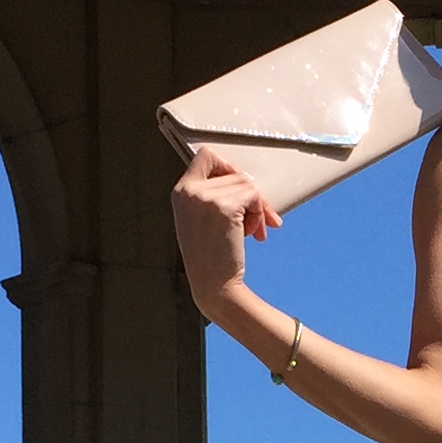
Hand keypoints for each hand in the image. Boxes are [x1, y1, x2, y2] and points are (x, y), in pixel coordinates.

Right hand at [170, 147, 281, 313]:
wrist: (214, 286)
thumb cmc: (211, 259)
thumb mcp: (200, 220)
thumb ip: (213, 196)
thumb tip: (246, 183)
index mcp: (181, 191)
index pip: (206, 156)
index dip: (228, 167)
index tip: (239, 188)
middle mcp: (189, 190)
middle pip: (234, 173)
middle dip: (251, 196)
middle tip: (257, 220)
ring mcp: (206, 198)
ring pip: (247, 185)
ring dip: (257, 208)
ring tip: (253, 231)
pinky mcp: (224, 208)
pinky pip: (254, 197)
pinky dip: (260, 213)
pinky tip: (254, 234)